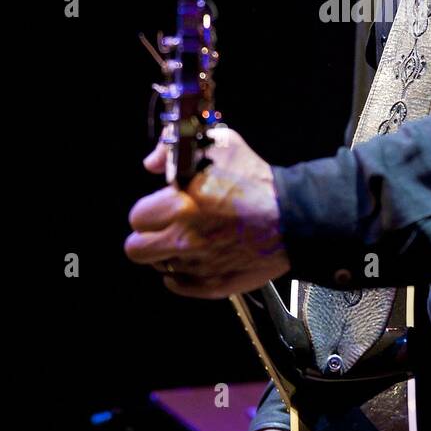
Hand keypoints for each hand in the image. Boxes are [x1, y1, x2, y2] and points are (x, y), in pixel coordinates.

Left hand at [123, 128, 290, 297]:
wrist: (294, 216)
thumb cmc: (257, 181)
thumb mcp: (220, 144)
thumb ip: (175, 149)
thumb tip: (152, 163)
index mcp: (181, 205)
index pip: (138, 217)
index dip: (149, 209)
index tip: (162, 206)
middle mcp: (185, 239)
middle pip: (136, 249)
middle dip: (148, 236)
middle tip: (164, 227)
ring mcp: (198, 265)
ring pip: (159, 266)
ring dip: (168, 254)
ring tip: (188, 240)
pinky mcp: (213, 284)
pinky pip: (180, 286)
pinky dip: (183, 275)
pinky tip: (196, 258)